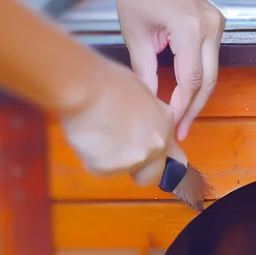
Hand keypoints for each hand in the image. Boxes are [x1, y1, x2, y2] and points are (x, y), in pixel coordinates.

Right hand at [60, 56, 175, 185]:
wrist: (82, 89)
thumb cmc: (105, 81)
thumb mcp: (139, 92)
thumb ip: (149, 114)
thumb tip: (144, 122)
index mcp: (165, 123)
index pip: (173, 157)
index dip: (158, 156)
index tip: (149, 157)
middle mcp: (155, 145)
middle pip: (152, 173)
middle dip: (140, 168)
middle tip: (119, 149)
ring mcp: (134, 160)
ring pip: (124, 169)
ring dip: (113, 159)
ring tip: (97, 133)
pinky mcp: (108, 169)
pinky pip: (102, 168)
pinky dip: (95, 157)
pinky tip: (88, 138)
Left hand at [114, 0, 225, 139]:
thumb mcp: (135, 34)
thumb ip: (145, 71)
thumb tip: (151, 102)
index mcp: (189, 28)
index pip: (191, 79)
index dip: (181, 106)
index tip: (170, 124)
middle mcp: (210, 25)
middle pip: (208, 80)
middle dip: (194, 107)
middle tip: (180, 131)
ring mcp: (217, 21)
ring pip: (212, 70)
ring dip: (198, 94)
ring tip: (182, 117)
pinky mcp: (215, 20)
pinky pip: (210, 56)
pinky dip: (199, 76)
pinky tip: (186, 93)